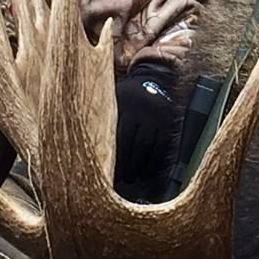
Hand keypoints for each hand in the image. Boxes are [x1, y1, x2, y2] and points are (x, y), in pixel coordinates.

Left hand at [114, 61, 180, 200]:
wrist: (153, 78)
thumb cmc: (126, 95)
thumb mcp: (113, 101)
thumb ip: (104, 119)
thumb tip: (90, 147)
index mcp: (125, 105)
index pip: (120, 138)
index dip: (116, 158)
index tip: (111, 172)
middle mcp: (142, 111)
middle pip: (135, 145)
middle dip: (128, 165)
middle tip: (124, 180)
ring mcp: (157, 117)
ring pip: (148, 147)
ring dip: (141, 166)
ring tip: (134, 178)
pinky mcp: (168, 122)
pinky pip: (162, 145)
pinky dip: (156, 160)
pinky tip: (148, 170)